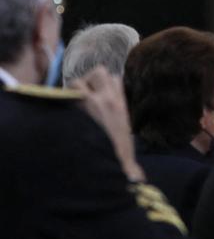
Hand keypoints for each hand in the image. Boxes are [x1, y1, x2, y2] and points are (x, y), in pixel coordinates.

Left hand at [70, 66, 144, 181]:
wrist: (111, 166)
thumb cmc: (120, 155)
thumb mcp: (126, 134)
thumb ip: (120, 119)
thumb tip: (121, 122)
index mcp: (121, 105)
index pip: (115, 79)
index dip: (105, 82)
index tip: (99, 92)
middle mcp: (108, 99)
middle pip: (98, 72)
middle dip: (88, 79)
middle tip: (83, 94)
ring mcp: (91, 103)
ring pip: (78, 81)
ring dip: (73, 89)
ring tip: (71, 102)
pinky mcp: (75, 110)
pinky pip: (66, 95)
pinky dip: (62, 99)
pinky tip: (62, 111)